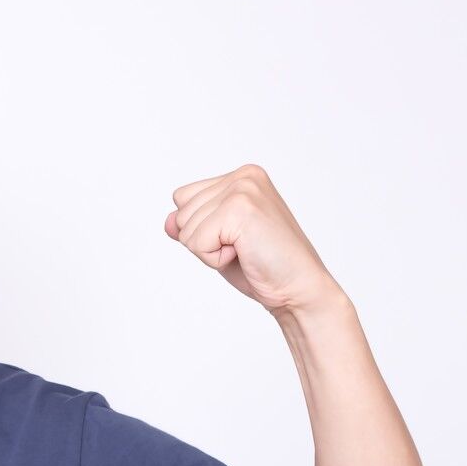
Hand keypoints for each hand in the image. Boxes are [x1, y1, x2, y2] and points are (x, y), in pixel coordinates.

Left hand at [164, 163, 340, 314]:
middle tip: (243, 248)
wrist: (299, 288)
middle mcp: (244, 176)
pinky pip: (195, 242)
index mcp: (242, 177)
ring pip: (185, 228)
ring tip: (245, 251)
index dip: (200, 228)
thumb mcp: (220, 242)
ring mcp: (243, 190)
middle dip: (203, 240)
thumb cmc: (265, 266)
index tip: (236, 238)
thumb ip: (193, 226)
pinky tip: (244, 255)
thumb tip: (167, 222)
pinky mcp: (239, 209)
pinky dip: (213, 259)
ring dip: (210, 250)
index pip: (183, 198)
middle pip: (181, 212)